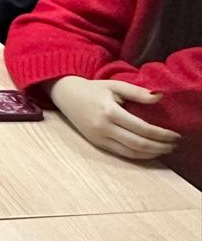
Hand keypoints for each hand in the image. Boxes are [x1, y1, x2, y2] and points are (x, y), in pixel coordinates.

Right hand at [49, 77, 180, 160]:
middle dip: (160, 147)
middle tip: (174, 145)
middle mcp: (103, 127)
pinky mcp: (96, 143)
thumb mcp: (114, 85)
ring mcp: (99, 137)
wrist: (65, 94)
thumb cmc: (92, 89)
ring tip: (165, 150)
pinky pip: (121, 153)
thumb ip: (137, 92)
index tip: (175, 135)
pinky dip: (138, 155)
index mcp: (109, 111)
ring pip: (131, 153)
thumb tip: (160, 97)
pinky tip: (148, 151)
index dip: (162, 134)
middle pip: (139, 144)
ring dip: (152, 154)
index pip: (142, 128)